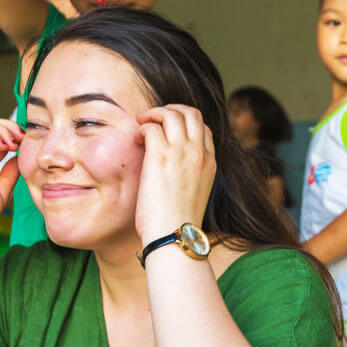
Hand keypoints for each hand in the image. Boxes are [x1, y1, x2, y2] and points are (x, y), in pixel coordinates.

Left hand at [134, 105, 215, 243]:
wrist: (174, 236)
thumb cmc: (178, 223)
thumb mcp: (195, 193)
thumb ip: (191, 174)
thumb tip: (174, 169)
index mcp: (210, 162)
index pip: (203, 128)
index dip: (185, 122)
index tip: (168, 129)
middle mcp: (198, 153)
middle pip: (191, 113)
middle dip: (171, 109)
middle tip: (154, 118)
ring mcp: (181, 153)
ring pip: (171, 114)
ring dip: (154, 114)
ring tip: (142, 124)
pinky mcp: (160, 156)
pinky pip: (152, 126)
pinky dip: (142, 127)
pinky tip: (137, 139)